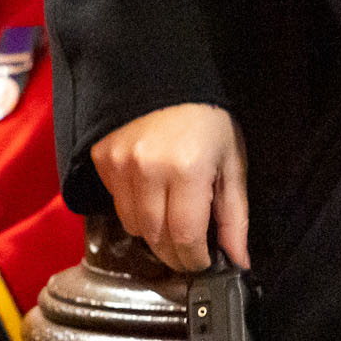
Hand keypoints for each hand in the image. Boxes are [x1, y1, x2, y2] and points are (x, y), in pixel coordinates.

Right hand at [91, 102, 247, 271]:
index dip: (194, 259)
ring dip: (152, 234)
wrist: (166, 77)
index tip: (202, 263)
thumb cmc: (207, 120)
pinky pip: (116, 203)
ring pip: (131, 226)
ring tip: (170, 223)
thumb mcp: (232, 163)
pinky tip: (150, 196)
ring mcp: (119, 164)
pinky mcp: (102, 158)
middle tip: (188, 253)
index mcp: (187, 170)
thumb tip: (239, 260)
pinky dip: (133, 209)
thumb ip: (234, 216)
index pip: (185, 236)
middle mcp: (148, 169)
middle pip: (155, 237)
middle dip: (174, 254)